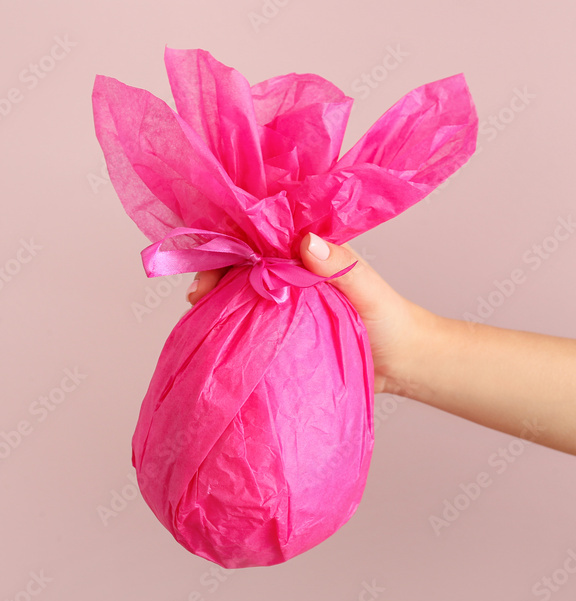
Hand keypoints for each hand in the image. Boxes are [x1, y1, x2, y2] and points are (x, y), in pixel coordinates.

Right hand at [186, 233, 429, 394]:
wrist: (403, 364)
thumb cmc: (390, 319)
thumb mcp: (366, 288)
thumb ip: (339, 265)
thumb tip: (306, 241)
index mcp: (305, 251)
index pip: (258, 237)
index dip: (231, 245)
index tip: (214, 266)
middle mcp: (287, 272)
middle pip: (239, 263)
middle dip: (213, 273)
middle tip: (197, 296)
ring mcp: (280, 302)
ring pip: (237, 291)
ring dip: (215, 300)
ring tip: (197, 314)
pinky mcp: (278, 332)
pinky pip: (246, 322)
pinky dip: (226, 325)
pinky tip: (212, 334)